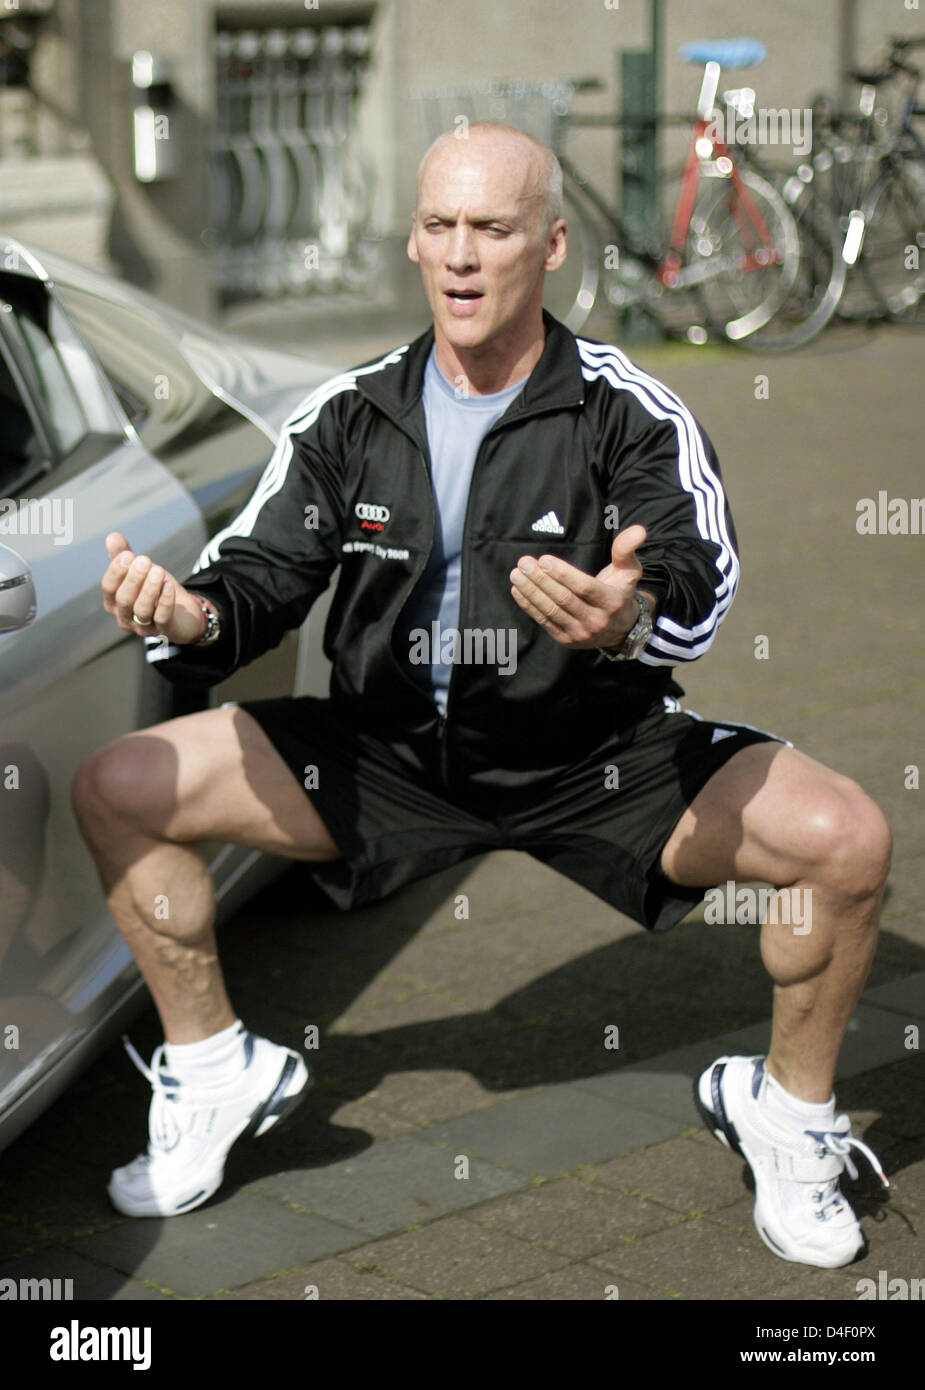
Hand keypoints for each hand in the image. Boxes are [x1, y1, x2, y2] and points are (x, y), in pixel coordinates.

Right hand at [101, 532, 207, 644]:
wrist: (183, 614)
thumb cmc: (155, 590)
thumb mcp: (140, 571)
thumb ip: (125, 555)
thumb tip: (112, 536)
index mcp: (114, 602)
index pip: (109, 587)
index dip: (116, 571)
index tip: (128, 555)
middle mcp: (125, 617)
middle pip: (124, 599)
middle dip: (134, 578)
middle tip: (145, 560)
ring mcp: (144, 627)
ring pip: (142, 610)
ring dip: (149, 589)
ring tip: (158, 570)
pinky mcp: (165, 631)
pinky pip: (162, 618)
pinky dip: (165, 601)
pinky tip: (169, 585)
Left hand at [510, 524, 650, 649]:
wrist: (621, 630)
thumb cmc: (620, 592)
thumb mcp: (629, 571)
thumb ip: (627, 549)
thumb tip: (639, 530)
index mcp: (611, 602)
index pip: (584, 588)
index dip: (563, 574)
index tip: (544, 559)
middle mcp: (596, 620)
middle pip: (563, 599)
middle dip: (541, 580)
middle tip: (524, 563)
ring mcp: (580, 633)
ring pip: (551, 611)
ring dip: (531, 592)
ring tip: (517, 574)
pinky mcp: (566, 639)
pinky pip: (544, 621)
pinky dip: (529, 606)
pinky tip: (518, 590)